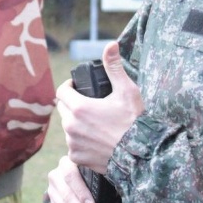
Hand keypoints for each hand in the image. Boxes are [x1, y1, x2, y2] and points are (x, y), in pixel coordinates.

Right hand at [45, 156, 107, 202]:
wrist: (81, 176)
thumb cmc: (94, 172)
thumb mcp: (95, 169)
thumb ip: (99, 175)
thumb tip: (115, 185)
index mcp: (67, 163)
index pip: (71, 177)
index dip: (81, 193)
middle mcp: (55, 175)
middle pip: (67, 197)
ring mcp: (52, 190)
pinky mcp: (53, 202)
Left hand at [56, 42, 143, 172]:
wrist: (141, 155)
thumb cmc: (134, 122)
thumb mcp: (127, 91)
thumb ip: (114, 67)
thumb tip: (111, 45)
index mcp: (79, 107)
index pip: (61, 91)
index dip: (68, 87)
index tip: (76, 87)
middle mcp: (71, 126)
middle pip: (64, 110)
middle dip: (73, 104)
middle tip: (89, 105)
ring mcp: (73, 143)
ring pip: (68, 128)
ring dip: (76, 124)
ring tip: (93, 123)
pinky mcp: (78, 158)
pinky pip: (73, 146)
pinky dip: (81, 142)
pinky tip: (95, 140)